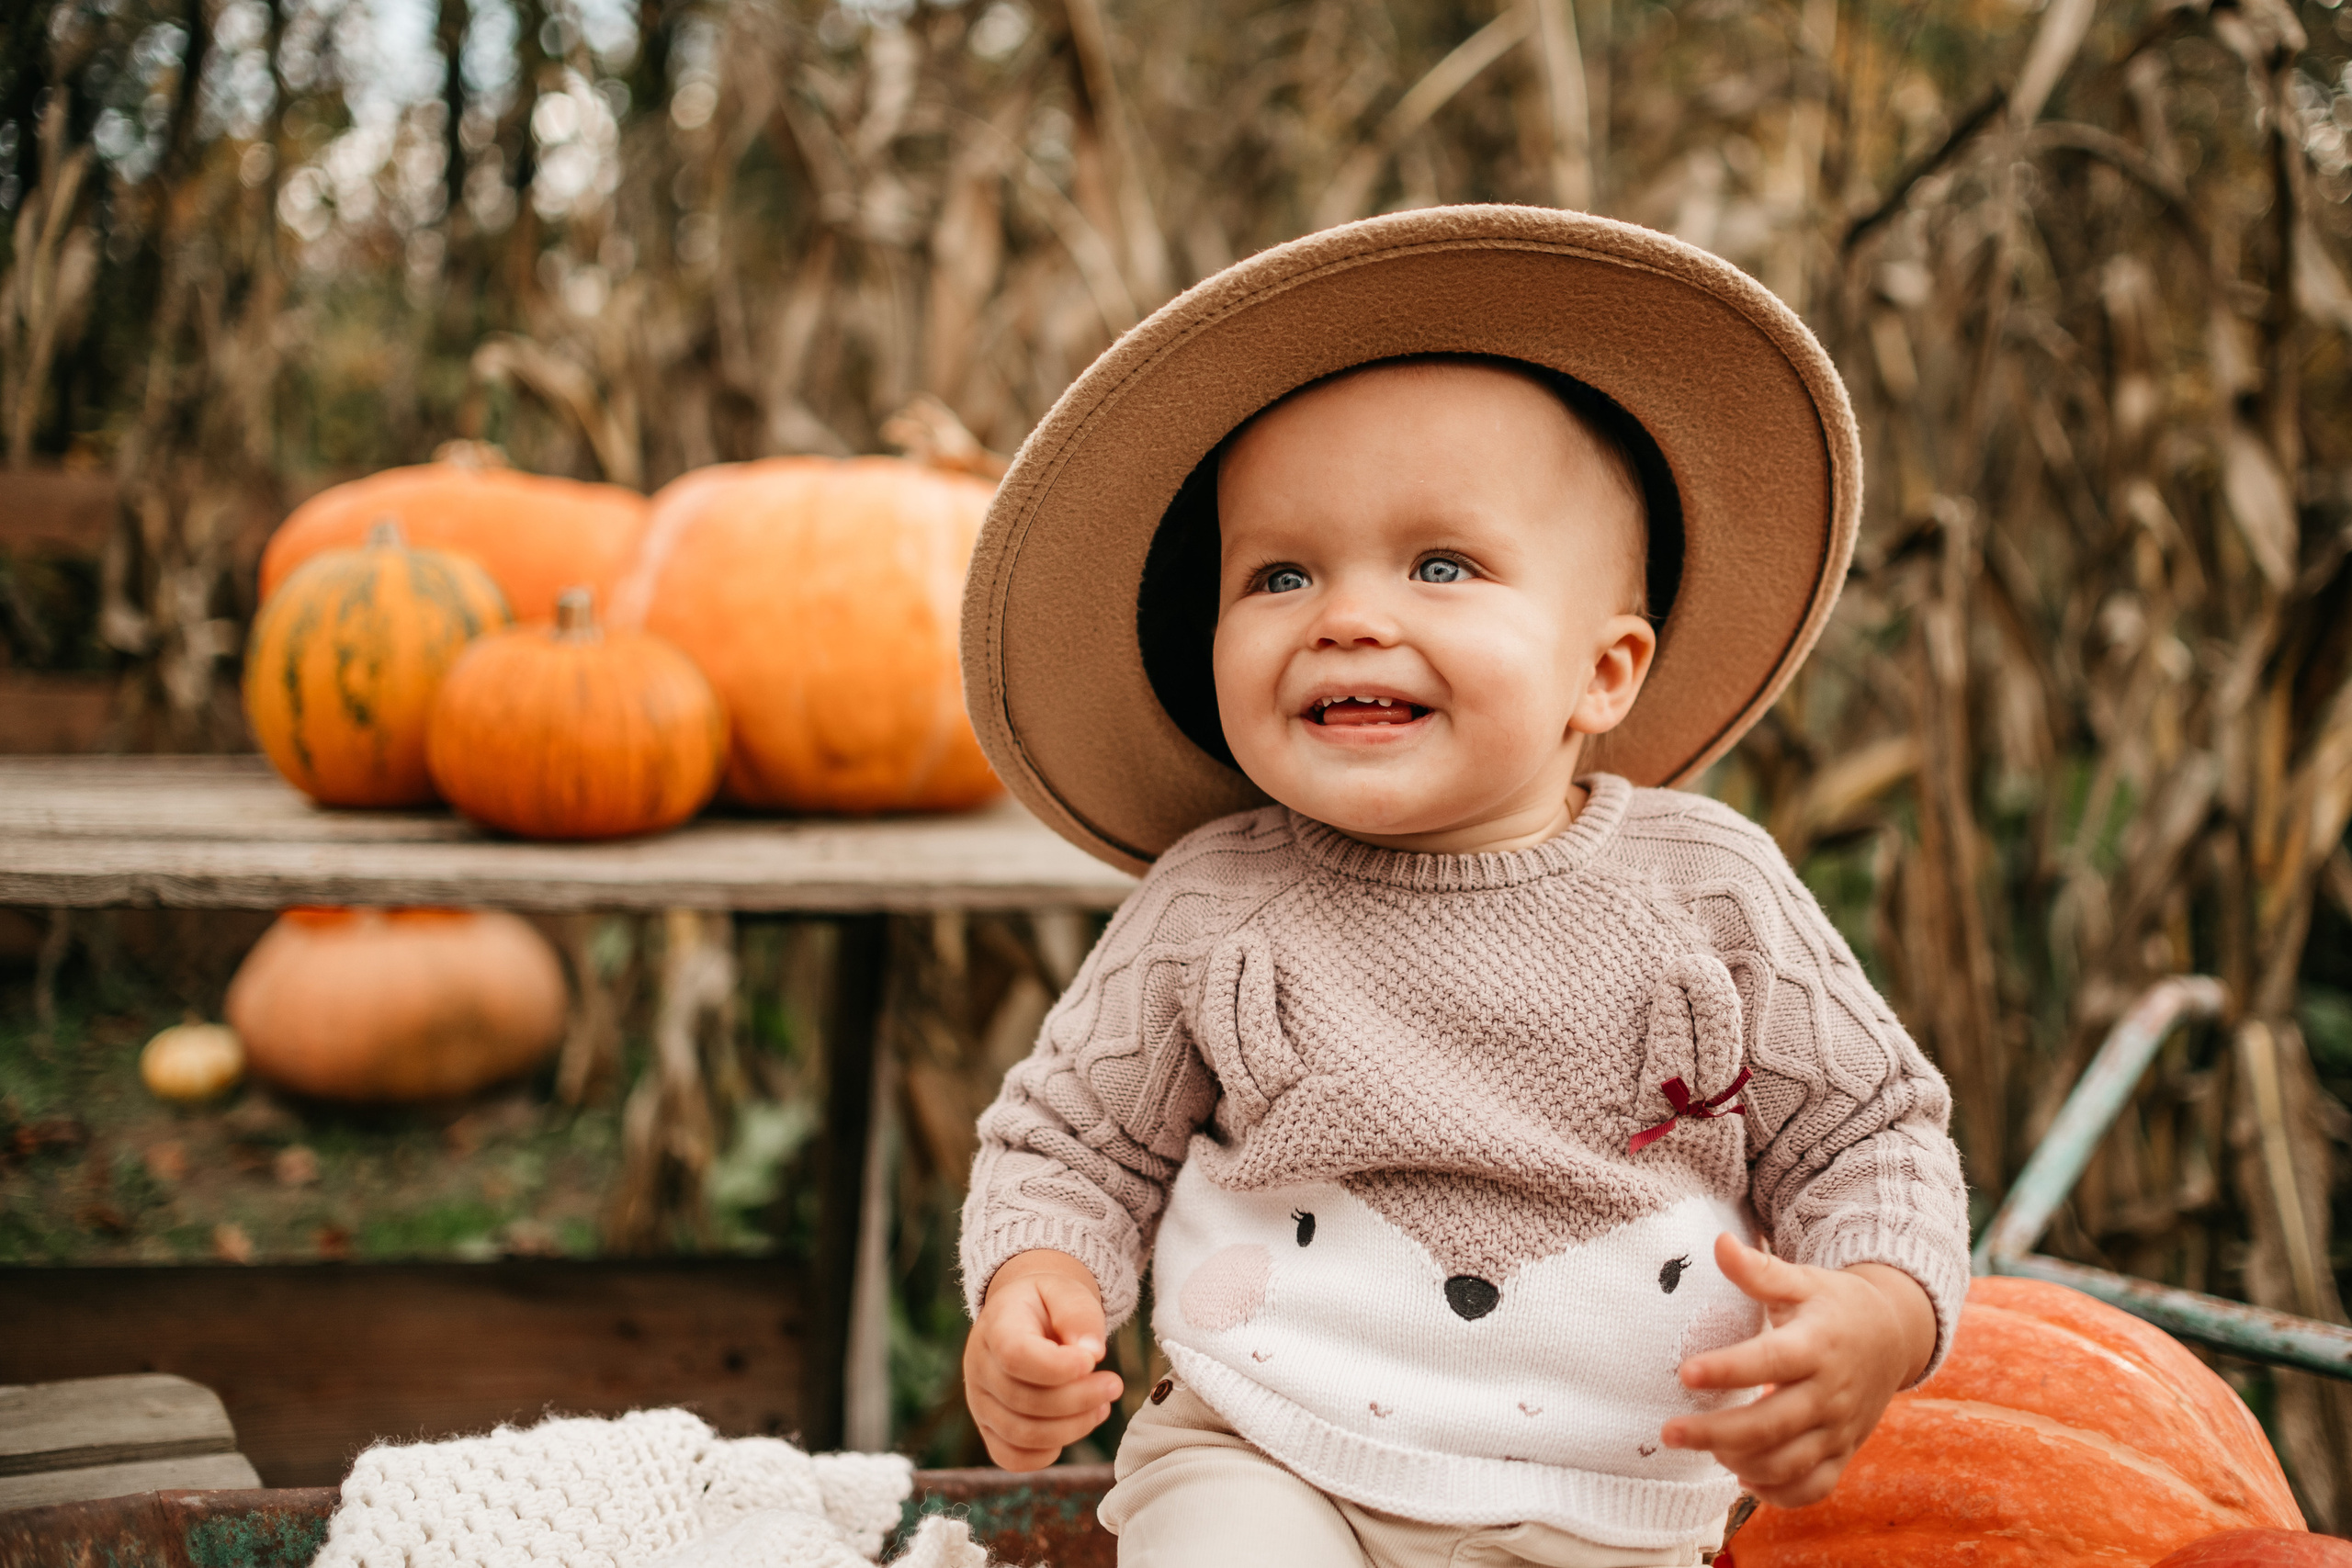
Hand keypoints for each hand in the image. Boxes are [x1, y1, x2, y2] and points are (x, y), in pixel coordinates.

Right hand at [964, 1249, 1125, 1469]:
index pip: (1015, 1355)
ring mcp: (980, 1402)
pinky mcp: (989, 1428)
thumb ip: (1079, 1314)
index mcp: (995, 1326)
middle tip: (1114, 1385)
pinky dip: (1048, 1452)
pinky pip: (1012, 1458)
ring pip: (1022, 1434)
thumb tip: (1092, 1353)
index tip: (1092, 1362)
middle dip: (1079, 1399)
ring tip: (1102, 1405)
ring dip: (1072, 1427)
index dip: (1058, 1367)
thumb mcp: (1066, 1291)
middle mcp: (979, 1367)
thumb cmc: (1048, 1304)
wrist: (1025, 1316)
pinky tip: (1075, 1424)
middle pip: (1023, 1400)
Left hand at [1659, 1234, 1935, 1507]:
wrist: (1894, 1336)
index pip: (1769, 1362)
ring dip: (1741, 1463)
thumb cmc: (1833, 1305)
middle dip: (1717, 1433)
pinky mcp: (1843, 1452)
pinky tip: (1742, 1476)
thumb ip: (1759, 1270)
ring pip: (1789, 1463)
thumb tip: (1718, 1244)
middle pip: (1772, 1425)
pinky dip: (1777, 1493)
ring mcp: (1839, 1428)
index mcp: (1816, 1345)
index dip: (1728, 1370)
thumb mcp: (1802, 1281)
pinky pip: (1813, 1487)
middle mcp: (1830, 1392)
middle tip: (1670, 1432)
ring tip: (1703, 1448)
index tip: (1684, 1373)